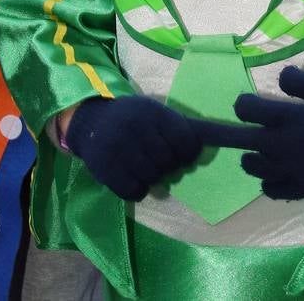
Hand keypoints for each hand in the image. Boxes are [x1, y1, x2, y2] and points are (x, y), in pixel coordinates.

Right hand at [66, 96, 202, 200]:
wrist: (90, 120)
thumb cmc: (132, 118)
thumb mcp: (155, 112)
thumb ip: (177, 127)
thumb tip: (213, 143)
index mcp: (153, 113)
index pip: (185, 141)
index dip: (189, 152)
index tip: (183, 154)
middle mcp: (136, 129)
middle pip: (168, 162)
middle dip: (168, 165)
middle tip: (159, 160)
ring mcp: (118, 149)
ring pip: (152, 179)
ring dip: (152, 178)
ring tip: (143, 167)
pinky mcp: (105, 169)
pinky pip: (133, 192)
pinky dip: (137, 190)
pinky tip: (131, 178)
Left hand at [210, 67, 303, 199]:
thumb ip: (301, 83)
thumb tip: (280, 75)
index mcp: (291, 117)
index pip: (246, 110)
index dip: (243, 104)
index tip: (248, 103)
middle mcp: (285, 146)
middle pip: (238, 141)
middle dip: (213, 134)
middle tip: (193, 133)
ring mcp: (293, 171)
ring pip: (252, 167)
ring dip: (251, 155)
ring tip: (262, 147)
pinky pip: (271, 189)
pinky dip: (268, 180)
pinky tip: (277, 170)